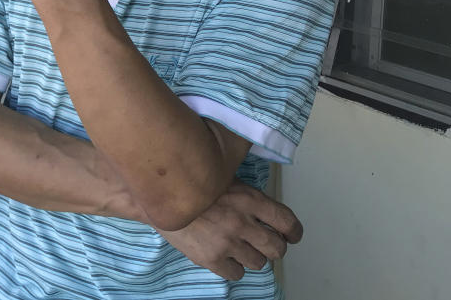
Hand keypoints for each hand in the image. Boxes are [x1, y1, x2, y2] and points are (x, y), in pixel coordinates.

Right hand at [156, 181, 302, 280]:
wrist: (157, 194)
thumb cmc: (190, 181)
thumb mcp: (223, 176)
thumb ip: (246, 191)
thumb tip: (262, 198)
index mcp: (249, 198)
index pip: (287, 221)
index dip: (293, 231)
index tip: (292, 235)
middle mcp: (242, 222)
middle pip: (277, 248)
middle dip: (274, 247)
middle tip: (266, 243)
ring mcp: (226, 242)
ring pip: (258, 263)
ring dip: (252, 256)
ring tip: (240, 247)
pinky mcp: (210, 259)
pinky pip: (236, 274)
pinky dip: (233, 267)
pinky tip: (225, 255)